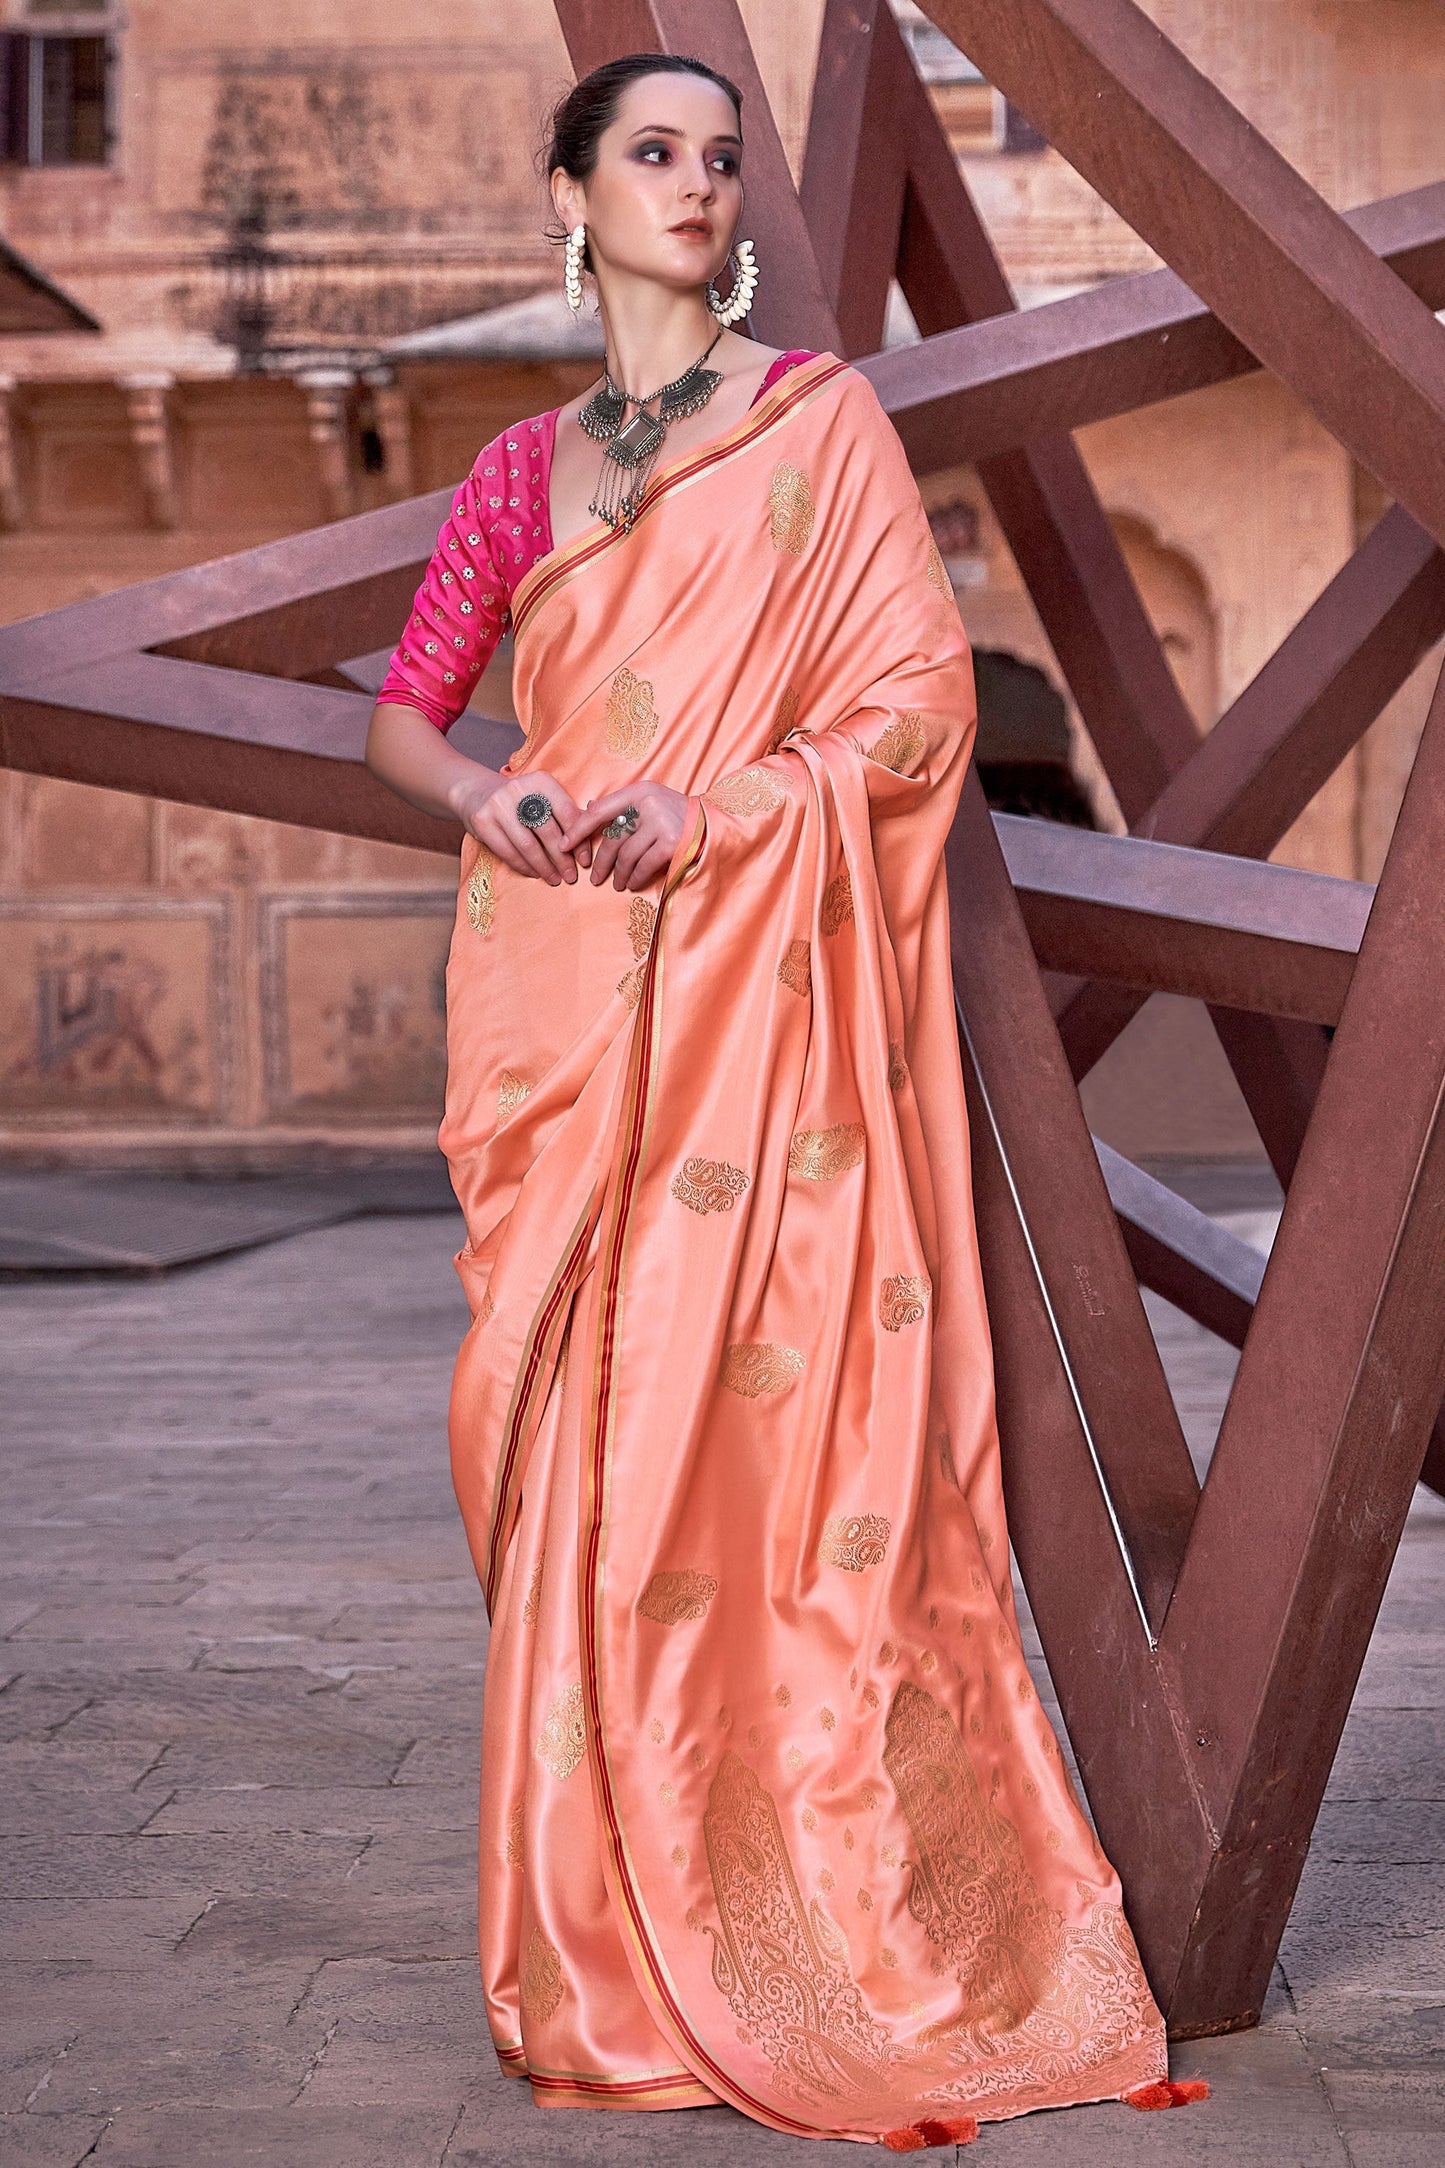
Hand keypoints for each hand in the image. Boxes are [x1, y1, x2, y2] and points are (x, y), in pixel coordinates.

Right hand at [452, 768, 584, 885]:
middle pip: (548, 832)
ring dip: (544, 867)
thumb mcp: (542, 797)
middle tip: (571, 876)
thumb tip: (593, 834)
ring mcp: (498, 805)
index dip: (578, 840)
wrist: (475, 792)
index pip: (566, 813)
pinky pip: (508, 851)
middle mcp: (519, 789)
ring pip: (528, 845)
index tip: (584, 861)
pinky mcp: (482, 821)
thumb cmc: (520, 800)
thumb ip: (566, 812)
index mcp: (540, 781)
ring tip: (554, 879)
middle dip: (562, 859)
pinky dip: (523, 866)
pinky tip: (534, 873)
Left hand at [562, 782, 689, 892]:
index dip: (578, 829)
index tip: (564, 846)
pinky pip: (643, 865)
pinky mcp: (672, 842)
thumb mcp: (650, 801)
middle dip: (601, 862)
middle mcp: (648, 803)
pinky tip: (632, 883)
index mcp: (639, 790)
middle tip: (595, 878)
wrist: (715, 825)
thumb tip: (588, 807)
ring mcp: (661, 822)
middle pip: (612, 838)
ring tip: (617, 884)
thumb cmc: (677, 815)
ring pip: (627, 855)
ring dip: (619, 874)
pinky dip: (635, 877)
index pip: (599, 811)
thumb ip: (623, 805)